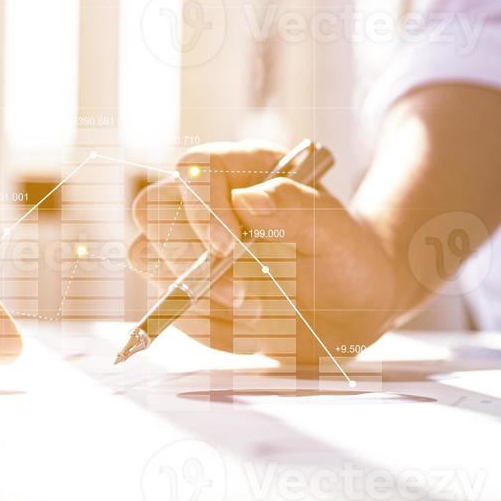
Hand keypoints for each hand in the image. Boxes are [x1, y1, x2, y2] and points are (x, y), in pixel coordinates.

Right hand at [128, 141, 401, 360]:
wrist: (353, 307)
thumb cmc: (347, 259)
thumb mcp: (338, 233)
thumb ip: (298, 210)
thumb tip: (247, 201)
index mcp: (245, 171)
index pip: (196, 168)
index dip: (201, 206)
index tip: (230, 248)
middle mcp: (208, 203)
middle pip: (151, 209)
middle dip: (188, 258)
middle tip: (244, 294)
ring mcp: (191, 247)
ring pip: (147, 257)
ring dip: (196, 295)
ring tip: (259, 313)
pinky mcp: (189, 290)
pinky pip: (170, 308)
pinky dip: (208, 328)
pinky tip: (254, 332)